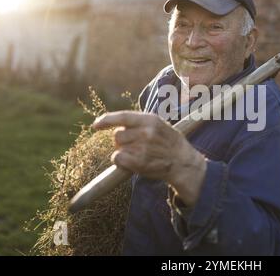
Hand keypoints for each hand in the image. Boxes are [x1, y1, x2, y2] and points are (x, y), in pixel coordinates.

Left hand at [92, 111, 206, 205]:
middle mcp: (146, 132)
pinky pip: (118, 159)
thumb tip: (116, 124)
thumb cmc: (170, 143)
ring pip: (118, 148)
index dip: (107, 120)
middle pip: (117, 135)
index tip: (96, 125)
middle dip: (122, 141)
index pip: (123, 116)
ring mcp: (143, 148)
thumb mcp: (160, 125)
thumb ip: (140, 123)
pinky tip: (132, 163)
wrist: (184, 162)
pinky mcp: (140, 162)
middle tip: (134, 146)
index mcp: (151, 120)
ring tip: (139, 155)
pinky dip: (121, 162)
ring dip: (123, 152)